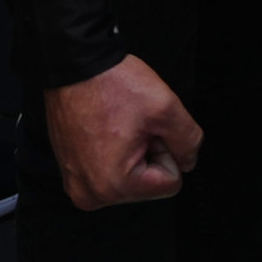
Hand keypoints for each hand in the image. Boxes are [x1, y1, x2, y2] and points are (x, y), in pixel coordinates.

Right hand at [42, 55, 200, 209]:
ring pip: (130, 179)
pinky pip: (109, 173)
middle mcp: (91, 194)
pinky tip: (106, 131)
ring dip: (132, 153)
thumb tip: (188, 161)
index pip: (171, 183)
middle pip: (148, 184)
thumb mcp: (166, 107)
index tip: (146, 129)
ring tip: (117, 126)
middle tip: (131, 125)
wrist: (76, 66)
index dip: (166, 149)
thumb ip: (189, 141)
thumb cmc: (110, 84)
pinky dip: (113, 153)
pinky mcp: (72, 174)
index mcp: (114, 185)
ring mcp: (78, 185)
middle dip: (147, 152)